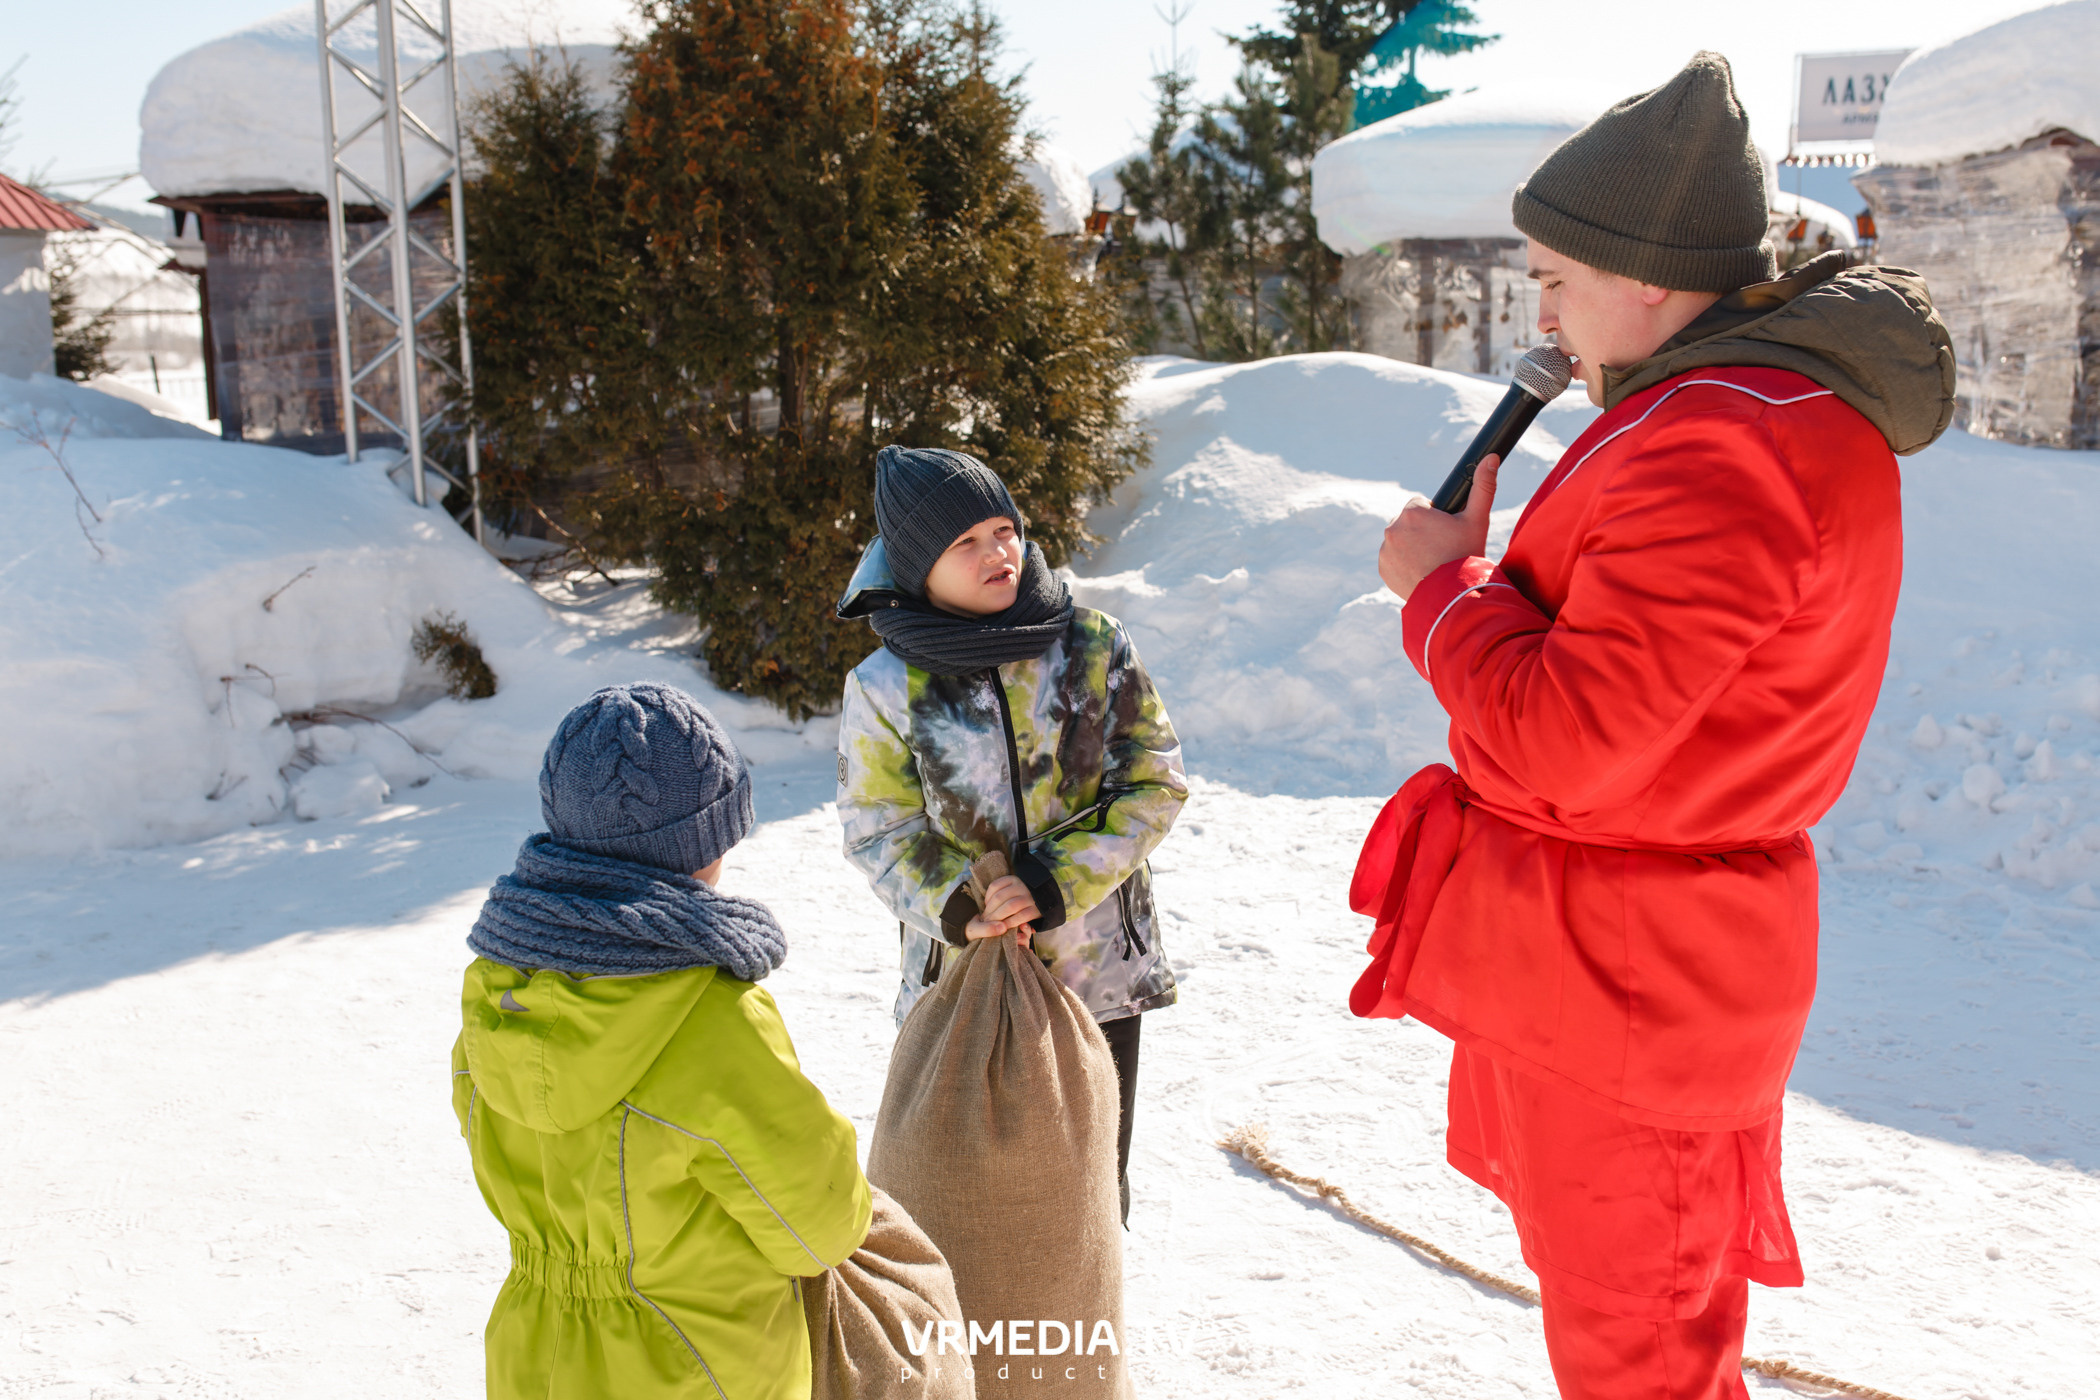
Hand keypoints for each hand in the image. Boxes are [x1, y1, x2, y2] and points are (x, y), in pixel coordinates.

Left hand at [964, 874, 1038, 941]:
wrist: (1045, 902)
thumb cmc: (1022, 898)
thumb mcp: (1012, 890)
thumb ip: (1001, 894)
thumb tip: (985, 905)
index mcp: (1013, 879)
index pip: (995, 886)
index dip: (987, 898)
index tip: (985, 907)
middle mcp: (1022, 886)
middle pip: (1000, 897)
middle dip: (990, 911)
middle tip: (984, 920)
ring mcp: (1030, 897)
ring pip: (1009, 906)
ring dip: (998, 917)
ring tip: (992, 924)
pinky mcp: (1036, 910)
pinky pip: (1020, 916)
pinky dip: (1010, 923)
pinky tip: (1004, 928)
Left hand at [1378, 454, 1499, 600]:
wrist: (1453, 595)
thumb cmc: (1466, 554)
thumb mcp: (1477, 519)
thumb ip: (1483, 486)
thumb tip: (1491, 457)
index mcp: (1412, 512)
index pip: (1420, 505)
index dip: (1435, 517)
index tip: (1445, 531)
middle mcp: (1393, 528)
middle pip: (1409, 523)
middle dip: (1422, 531)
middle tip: (1441, 548)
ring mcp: (1385, 550)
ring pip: (1400, 540)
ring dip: (1411, 546)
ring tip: (1432, 561)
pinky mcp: (1383, 569)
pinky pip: (1392, 560)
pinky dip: (1403, 563)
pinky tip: (1421, 571)